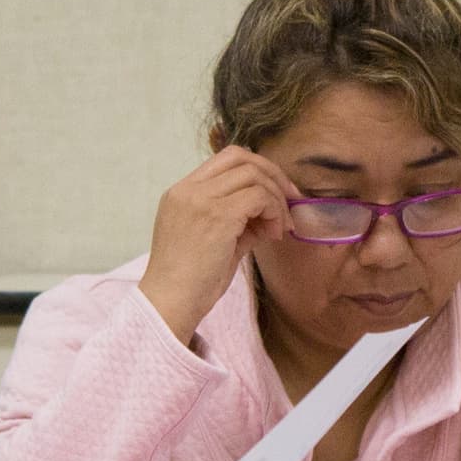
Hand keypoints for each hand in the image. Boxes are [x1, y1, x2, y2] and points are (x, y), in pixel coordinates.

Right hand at [138, 148, 291, 341]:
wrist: (170, 303)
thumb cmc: (191, 282)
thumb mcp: (214, 242)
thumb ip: (237, 221)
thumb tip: (269, 215)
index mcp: (182, 192)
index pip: (226, 159)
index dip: (258, 170)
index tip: (277, 195)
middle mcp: (188, 189)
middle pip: (241, 157)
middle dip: (273, 176)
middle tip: (290, 202)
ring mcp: (201, 199)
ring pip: (253, 175)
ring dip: (276, 199)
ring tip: (279, 228)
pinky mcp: (218, 215)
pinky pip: (259, 197)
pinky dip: (274, 212)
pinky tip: (273, 235)